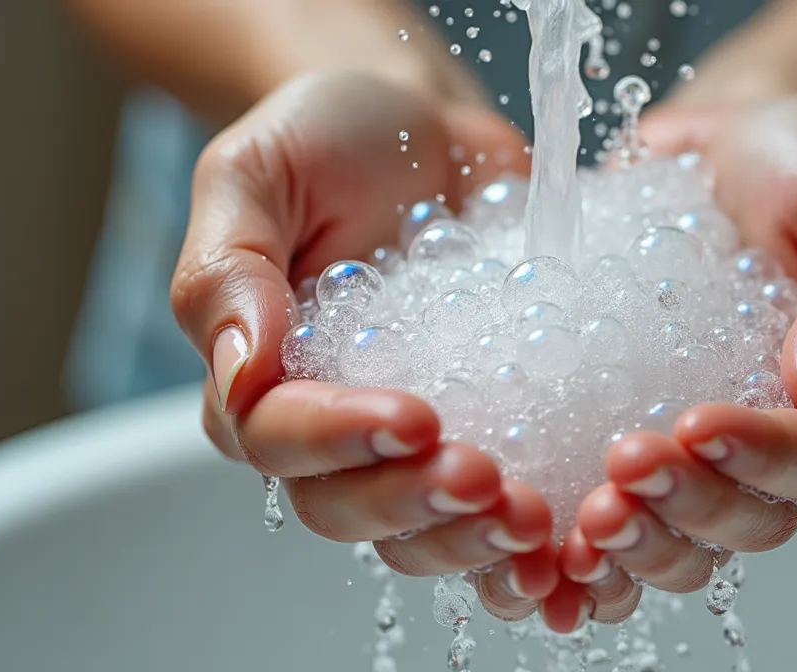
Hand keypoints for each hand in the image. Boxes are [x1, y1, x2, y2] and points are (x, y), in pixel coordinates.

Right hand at [170, 72, 557, 619]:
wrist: (424, 127)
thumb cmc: (327, 139)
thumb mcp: (255, 173)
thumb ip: (227, 269)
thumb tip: (240, 374)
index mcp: (257, 376)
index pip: (276, 437)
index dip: (342, 441)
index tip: (415, 417)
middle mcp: (327, 425)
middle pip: (346, 506)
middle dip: (415, 504)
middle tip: (486, 480)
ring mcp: (407, 440)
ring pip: (417, 531)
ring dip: (471, 538)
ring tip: (534, 517)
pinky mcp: (483, 431)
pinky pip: (489, 509)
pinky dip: (525, 538)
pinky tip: (569, 534)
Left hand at [547, 95, 796, 630]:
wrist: (726, 149)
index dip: (759, 458)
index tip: (693, 423)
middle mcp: (795, 444)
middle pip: (754, 519)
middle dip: (688, 507)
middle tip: (622, 468)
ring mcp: (720, 454)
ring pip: (694, 542)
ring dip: (640, 543)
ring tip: (583, 520)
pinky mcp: (655, 444)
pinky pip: (633, 517)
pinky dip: (595, 550)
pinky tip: (550, 552)